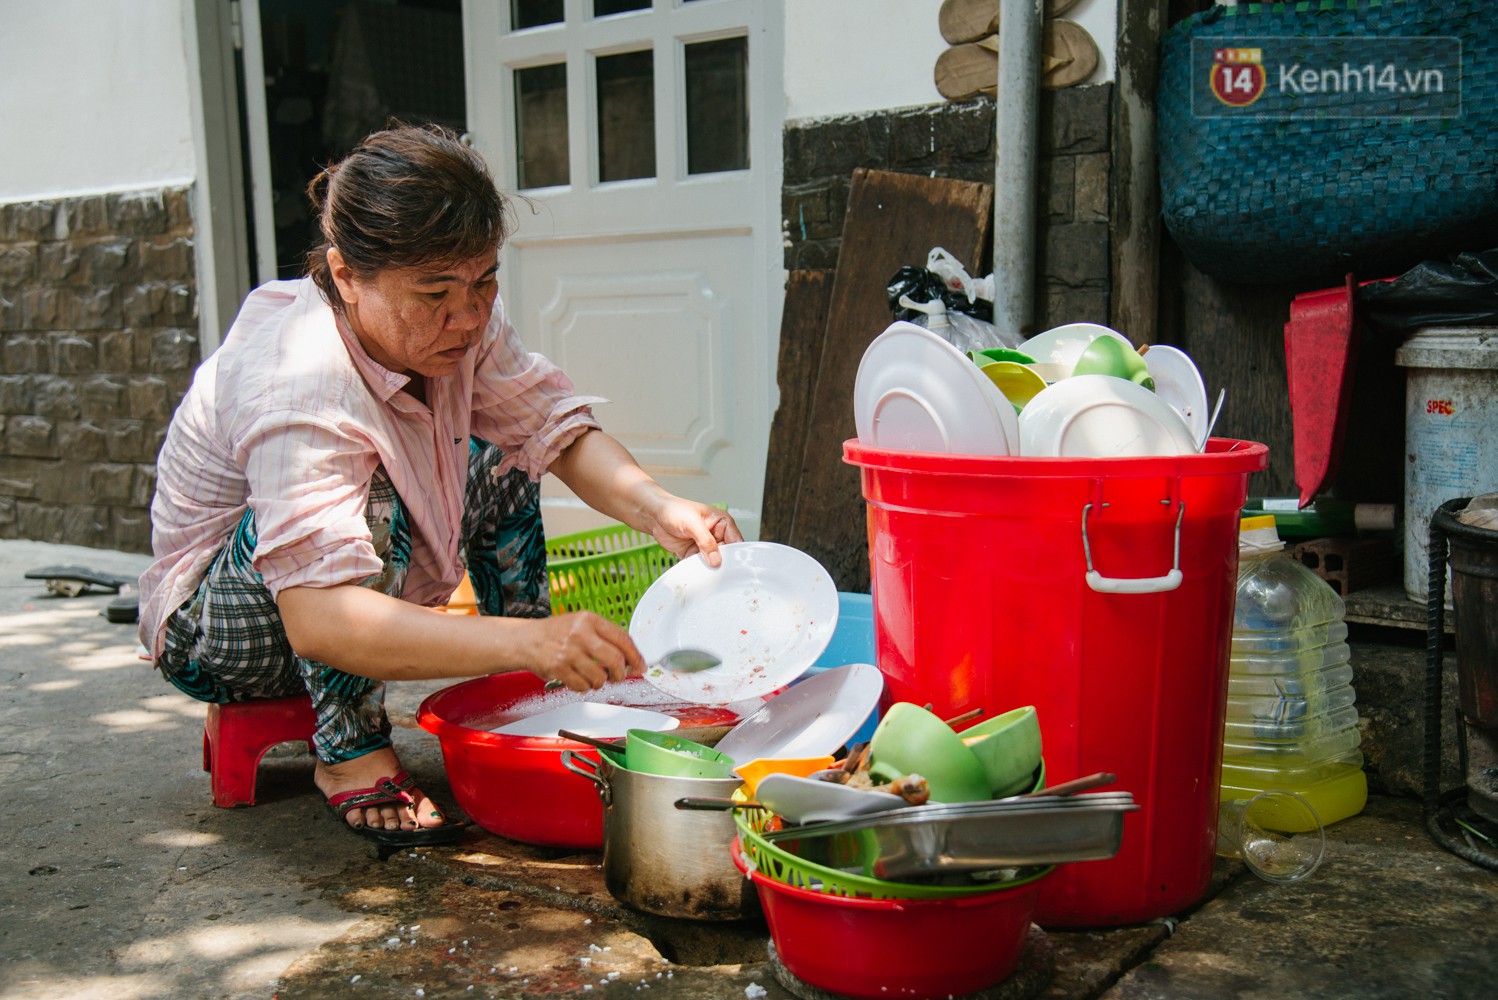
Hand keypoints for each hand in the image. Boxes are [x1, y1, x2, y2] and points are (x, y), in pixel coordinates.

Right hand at [526, 612, 645, 691]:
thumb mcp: (581, 624)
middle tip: (618, 676)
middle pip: (615, 660)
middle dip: (621, 673)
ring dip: (600, 682)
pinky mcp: (558, 669)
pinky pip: (582, 686)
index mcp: (589, 620)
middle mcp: (580, 634)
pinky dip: (584, 687)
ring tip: (593, 677)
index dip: (636, 656)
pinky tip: (578, 678)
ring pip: (599, 677)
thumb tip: (631, 657)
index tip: (641, 666)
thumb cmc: (556, 633)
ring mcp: (568, 652)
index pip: (622, 638)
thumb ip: (604, 636)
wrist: (525, 640)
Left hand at [646, 497, 743, 566]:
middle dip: (723, 563)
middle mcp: (716, 535)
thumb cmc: (674, 510)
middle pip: (726, 554)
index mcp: (722, 522)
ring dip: (710, 568)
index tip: (734, 565)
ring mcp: (705, 546)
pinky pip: (700, 566)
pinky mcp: (694, 554)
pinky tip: (697, 573)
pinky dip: (699, 570)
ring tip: (708, 573)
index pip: (736, 540)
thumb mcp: (693, 524)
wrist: (654, 516)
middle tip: (720, 572)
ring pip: (714, 562)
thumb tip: (716, 559)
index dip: (736, 553)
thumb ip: (706, 541)